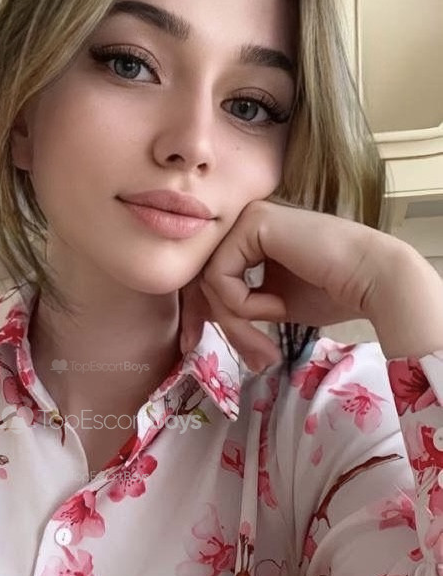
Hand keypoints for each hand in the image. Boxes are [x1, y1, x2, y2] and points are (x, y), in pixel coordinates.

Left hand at [179, 198, 393, 369]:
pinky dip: (244, 304)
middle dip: (223, 325)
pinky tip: (277, 307)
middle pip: (205, 279)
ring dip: (237, 321)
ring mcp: (247, 217)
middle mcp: (246, 221)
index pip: (209, 277)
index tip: (203, 347)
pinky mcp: (252, 222)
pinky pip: (220, 276)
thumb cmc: (334, 293)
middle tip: (252, 358)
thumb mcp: (273, 304)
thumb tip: (203, 322)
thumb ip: (240, 305)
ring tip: (268, 341)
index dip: (202, 315)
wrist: (372, 281)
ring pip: (210, 281)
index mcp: (251, 236)